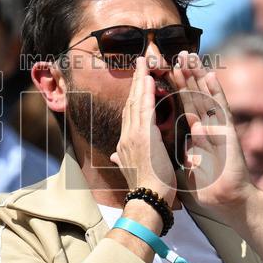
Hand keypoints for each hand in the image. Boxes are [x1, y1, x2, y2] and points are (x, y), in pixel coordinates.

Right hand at [110, 56, 176, 205]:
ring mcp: (133, 135)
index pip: (128, 115)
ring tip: (143, 62)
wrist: (148, 200)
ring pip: (135, 101)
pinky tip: (149, 78)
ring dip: (139, 80)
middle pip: (129, 103)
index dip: (132, 97)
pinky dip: (147, 92)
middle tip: (139, 63)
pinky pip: (145, 108)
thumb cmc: (146, 190)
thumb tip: (113, 156)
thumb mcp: (132, 172)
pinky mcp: (144, 135)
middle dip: (134, 82)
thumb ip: (122, 160)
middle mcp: (125, 136)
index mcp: (124, 145)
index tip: (137, 83)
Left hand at [171, 52, 254, 216]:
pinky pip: (219, 109)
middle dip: (185, 75)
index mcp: (195, 134)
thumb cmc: (204, 188)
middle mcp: (207, 127)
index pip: (182, 106)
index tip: (163, 71)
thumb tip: (154, 149)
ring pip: (205, 96)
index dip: (173, 89)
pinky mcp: (226, 133)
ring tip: (190, 57)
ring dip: (197, 76)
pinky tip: (210, 75)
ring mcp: (217, 128)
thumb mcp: (180, 168)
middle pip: (193, 96)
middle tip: (177, 54)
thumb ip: (169, 156)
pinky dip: (215, 92)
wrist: (224, 202)